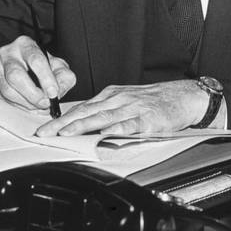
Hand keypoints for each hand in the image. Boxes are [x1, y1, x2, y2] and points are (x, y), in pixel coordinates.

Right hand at [0, 35, 75, 109]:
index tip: (53, 93)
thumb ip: (63, 78)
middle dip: (33, 94)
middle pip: (16, 76)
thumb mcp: (57, 66)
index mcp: (27, 45)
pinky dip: (18, 106)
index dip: (45, 78)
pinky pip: (3, 98)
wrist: (20, 64)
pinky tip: (28, 106)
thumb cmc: (41, 65)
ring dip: (25, 103)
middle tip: (45, 103)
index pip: (36, 60)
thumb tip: (57, 93)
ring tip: (38, 106)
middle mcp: (8, 53)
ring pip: (8, 90)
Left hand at [34, 80, 209, 136]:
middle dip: (63, 123)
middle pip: (86, 112)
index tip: (45, 128)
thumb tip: (85, 125)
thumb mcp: (128, 100)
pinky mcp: (148, 119)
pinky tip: (104, 135)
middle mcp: (119, 99)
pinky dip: (116, 129)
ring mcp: (133, 108)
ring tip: (65, 133)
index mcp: (113, 95)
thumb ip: (108, 112)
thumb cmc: (157, 101)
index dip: (62, 118)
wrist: (185, 96)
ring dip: (82, 126)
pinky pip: (129, 125)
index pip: (82, 107)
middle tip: (45, 132)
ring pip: (103, 117)